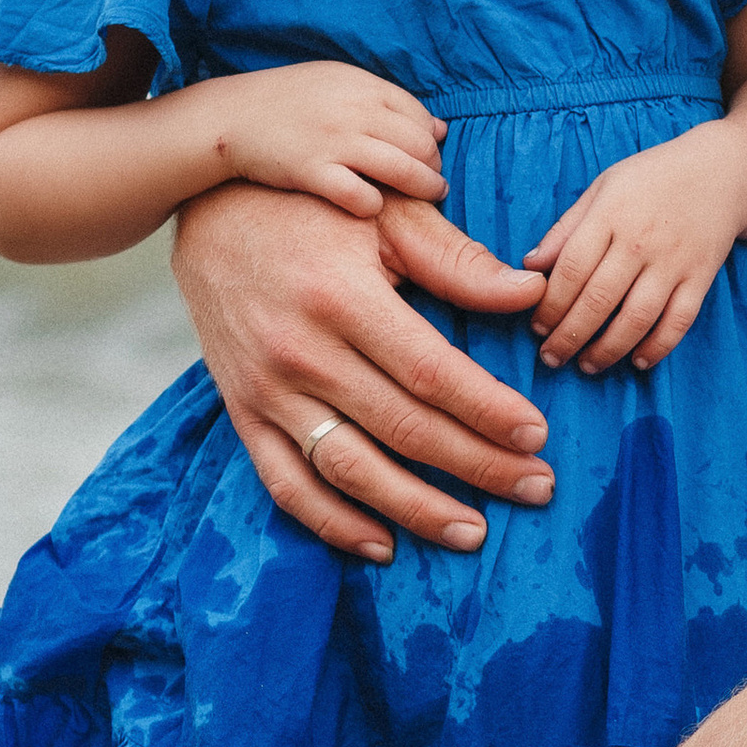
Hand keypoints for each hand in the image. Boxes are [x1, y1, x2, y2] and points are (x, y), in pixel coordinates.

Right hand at [171, 182, 555, 562]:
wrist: (208, 204)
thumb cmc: (314, 202)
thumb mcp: (388, 213)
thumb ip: (457, 261)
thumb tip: (531, 294)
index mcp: (342, 299)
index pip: (431, 375)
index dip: (488, 411)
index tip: (538, 436)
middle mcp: (300, 353)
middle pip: (403, 430)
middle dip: (478, 466)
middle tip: (537, 487)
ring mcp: (266, 391)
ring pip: (350, 471)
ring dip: (417, 510)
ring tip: (475, 532)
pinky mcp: (243, 411)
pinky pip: (287, 484)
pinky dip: (333, 524)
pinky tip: (383, 544)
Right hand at [191, 62, 448, 216]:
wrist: (228, 117)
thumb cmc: (286, 102)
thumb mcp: (338, 84)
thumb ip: (386, 102)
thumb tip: (439, 127)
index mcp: (361, 85)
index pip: (419, 114)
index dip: (432, 138)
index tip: (432, 154)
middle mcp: (353, 111)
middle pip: (419, 143)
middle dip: (433, 166)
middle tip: (435, 181)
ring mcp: (333, 141)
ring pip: (402, 170)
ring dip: (423, 187)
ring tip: (430, 196)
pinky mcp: (312, 172)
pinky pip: (361, 196)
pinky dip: (375, 204)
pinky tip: (374, 207)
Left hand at [525, 125, 746, 373]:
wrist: (721, 172)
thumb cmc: (652, 179)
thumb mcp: (603, 188)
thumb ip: (567, 227)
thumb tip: (530, 264)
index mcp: (610, 213)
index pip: (571, 269)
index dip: (550, 305)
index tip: (537, 327)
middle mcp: (641, 239)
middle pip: (599, 299)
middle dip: (569, 336)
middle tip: (552, 357)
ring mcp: (674, 260)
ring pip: (636, 317)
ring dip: (608, 349)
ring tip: (587, 365)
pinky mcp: (701, 276)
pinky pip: (679, 320)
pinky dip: (659, 346)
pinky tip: (639, 362)